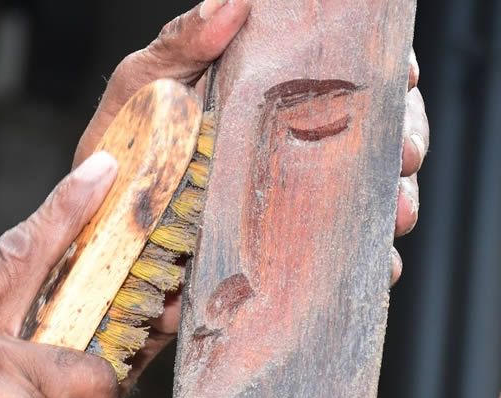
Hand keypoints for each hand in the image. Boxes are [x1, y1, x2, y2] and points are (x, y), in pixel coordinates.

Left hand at [74, 0, 429, 386]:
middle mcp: (290, 140)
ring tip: (397, 216)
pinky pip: (340, 252)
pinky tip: (380, 269)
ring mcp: (292, 195)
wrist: (94, 236)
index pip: (342, 66)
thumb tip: (230, 0)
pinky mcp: (285, 249)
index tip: (400, 76)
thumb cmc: (118, 151)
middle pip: (374, 127)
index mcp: (267, 91)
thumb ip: (180, 44)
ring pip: (368, 189)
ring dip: (394, 200)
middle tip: (406, 156)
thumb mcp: (140, 88)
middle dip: (404, 137)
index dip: (384, 67)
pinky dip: (368, 261)